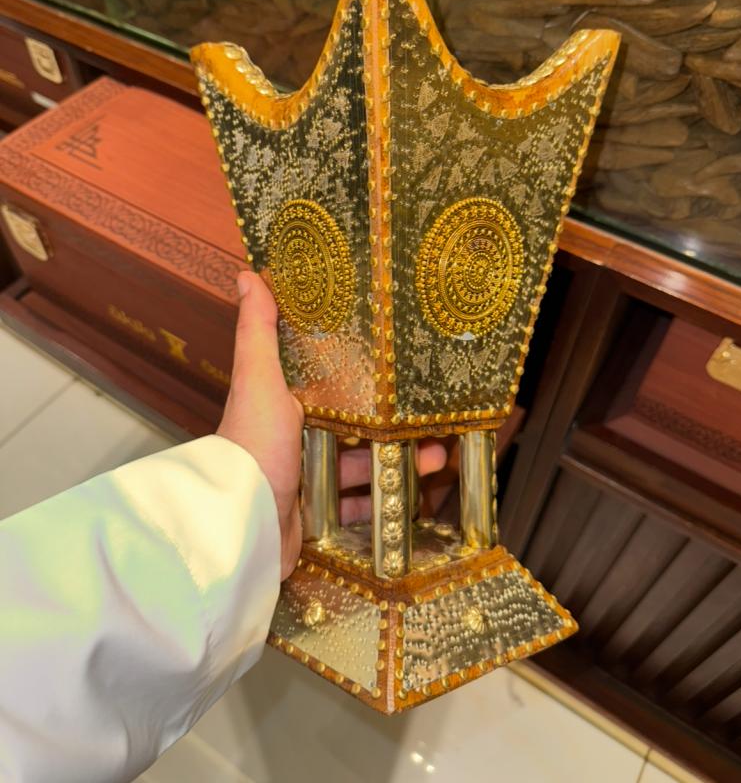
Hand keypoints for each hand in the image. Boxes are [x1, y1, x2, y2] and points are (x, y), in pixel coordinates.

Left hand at [219, 271, 446, 578]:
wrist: (243, 525)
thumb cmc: (251, 447)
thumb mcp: (259, 380)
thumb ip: (258, 332)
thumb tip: (249, 274)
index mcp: (281, 401)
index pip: (324, 377)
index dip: (358, 369)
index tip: (393, 359)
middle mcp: (292, 437)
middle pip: (349, 422)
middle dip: (389, 420)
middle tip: (428, 412)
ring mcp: (305, 476)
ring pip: (360, 463)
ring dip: (397, 458)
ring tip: (436, 454)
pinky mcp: (317, 513)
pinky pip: (359, 504)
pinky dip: (386, 500)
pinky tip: (416, 495)